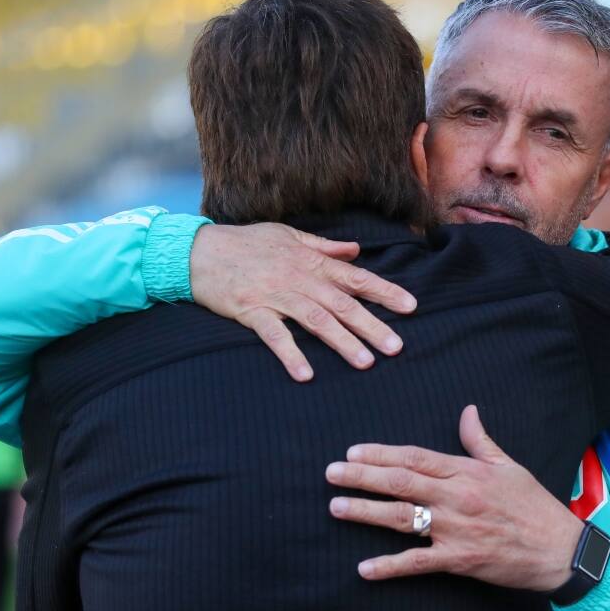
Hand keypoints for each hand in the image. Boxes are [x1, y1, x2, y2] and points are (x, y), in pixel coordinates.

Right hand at [190, 223, 416, 380]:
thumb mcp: (288, 236)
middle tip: (396, 347)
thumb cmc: (247, 242)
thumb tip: (355, 251)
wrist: (198, 250)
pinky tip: (306, 375)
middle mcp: (299, 278)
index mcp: (311, 261)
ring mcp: (275, 295)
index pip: (356, 278)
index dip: (385, 292)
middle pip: (343, 304)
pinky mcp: (251, 311)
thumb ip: (324, 247)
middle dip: (372, 326)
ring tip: (365, 363)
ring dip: (342, 342)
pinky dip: (291, 354)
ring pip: (316, 320)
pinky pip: (274, 335)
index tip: (411, 307)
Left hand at [325, 405, 585, 591]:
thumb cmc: (534, 506)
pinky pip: (418, 563)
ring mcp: (456, 529)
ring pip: (401, 517)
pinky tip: (364, 569)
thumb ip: (480, 440)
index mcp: (467, 471)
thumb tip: (467, 411)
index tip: (353, 452)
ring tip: (336, 508)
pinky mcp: (459, 560)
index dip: (381, 453)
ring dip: (365, 512)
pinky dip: (390, 566)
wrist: (560, 548)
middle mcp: (457, 497)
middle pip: (400, 482)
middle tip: (331, 473)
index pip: (415, 457)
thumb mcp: (509, 466)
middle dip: (362, 476)